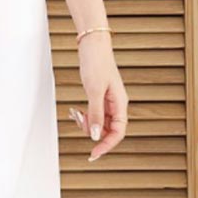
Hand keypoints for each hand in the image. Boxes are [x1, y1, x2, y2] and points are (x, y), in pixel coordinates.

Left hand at [69, 33, 128, 161]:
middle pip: (109, 130)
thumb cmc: (96, 63)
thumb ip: (95, 114)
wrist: (93, 44)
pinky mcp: (99, 96)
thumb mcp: (94, 90)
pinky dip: (86, 116)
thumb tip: (95, 135)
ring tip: (78, 115)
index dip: (107, 145)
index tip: (94, 154)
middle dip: (94, 132)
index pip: (118, 133)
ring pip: (100, 123)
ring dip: (89, 123)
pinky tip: (78, 112)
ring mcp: (108, 100)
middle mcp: (116, 104)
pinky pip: (95, 113)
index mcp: (120, 103)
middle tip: (80, 124)